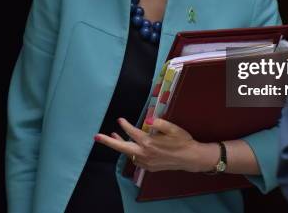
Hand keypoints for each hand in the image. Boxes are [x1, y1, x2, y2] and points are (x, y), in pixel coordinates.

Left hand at [95, 117, 217, 172]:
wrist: (190, 158)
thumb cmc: (182, 141)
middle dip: (108, 142)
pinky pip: (135, 160)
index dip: (125, 125)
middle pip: (122, 148)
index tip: (120, 120)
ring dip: (121, 146)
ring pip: (128, 154)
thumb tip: (148, 120)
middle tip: (97, 137)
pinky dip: (130, 153)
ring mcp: (146, 162)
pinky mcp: (149, 167)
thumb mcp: (173, 128)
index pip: (132, 132)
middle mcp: (144, 154)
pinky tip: (131, 148)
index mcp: (149, 143)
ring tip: (114, 137)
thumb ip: (159, 123)